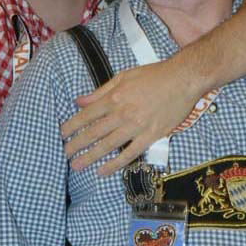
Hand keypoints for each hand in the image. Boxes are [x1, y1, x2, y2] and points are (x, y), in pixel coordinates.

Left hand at [61, 55, 198, 175]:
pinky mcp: (151, 136)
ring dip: (90, 157)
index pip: (87, 115)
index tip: (61, 134)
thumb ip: (100, 91)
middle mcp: (122, 113)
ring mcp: (137, 126)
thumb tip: (80, 101)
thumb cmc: (154, 75)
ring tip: (77, 166)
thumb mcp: (123, 76)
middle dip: (76, 145)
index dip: (72, 126)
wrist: (183, 79)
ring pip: (108, 145)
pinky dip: (115, 164)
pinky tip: (103, 171)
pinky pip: (130, 153)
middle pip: (94, 133)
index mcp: (114, 97)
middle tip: (64, 155)